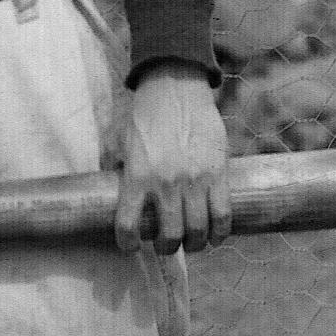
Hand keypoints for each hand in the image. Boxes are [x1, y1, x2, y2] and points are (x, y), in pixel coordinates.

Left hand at [115, 64, 230, 252]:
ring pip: (198, 230)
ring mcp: (194, 180)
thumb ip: (119, 172)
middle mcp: (165, 183)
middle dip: (168, 248)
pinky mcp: (218, 173)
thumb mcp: (122, 144)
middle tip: (167, 245)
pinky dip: (220, 232)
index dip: (129, 243)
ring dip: (195, 244)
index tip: (132, 246)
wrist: (175, 88)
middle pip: (170, 236)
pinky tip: (215, 236)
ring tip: (192, 242)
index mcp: (137, 177)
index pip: (129, 226)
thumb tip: (113, 196)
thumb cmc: (145, 116)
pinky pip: (222, 215)